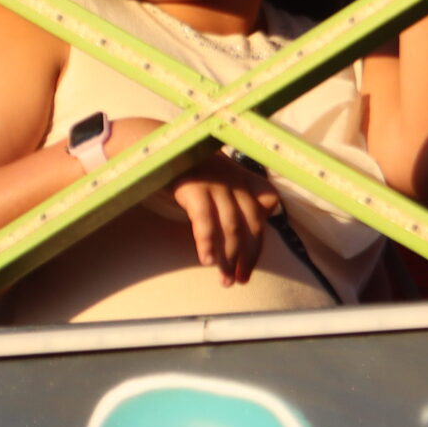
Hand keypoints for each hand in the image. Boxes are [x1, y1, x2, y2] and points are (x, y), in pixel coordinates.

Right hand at [107, 118, 280, 285]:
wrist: (162, 146)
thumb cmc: (191, 167)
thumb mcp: (221, 176)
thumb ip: (237, 198)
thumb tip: (249, 230)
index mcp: (244, 177)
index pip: (265, 210)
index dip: (259, 240)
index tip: (250, 265)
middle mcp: (235, 180)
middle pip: (251, 223)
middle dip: (248, 256)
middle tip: (240, 280)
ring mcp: (216, 183)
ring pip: (231, 227)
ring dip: (230, 258)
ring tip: (226, 281)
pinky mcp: (195, 188)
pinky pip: (205, 221)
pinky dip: (207, 243)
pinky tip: (207, 261)